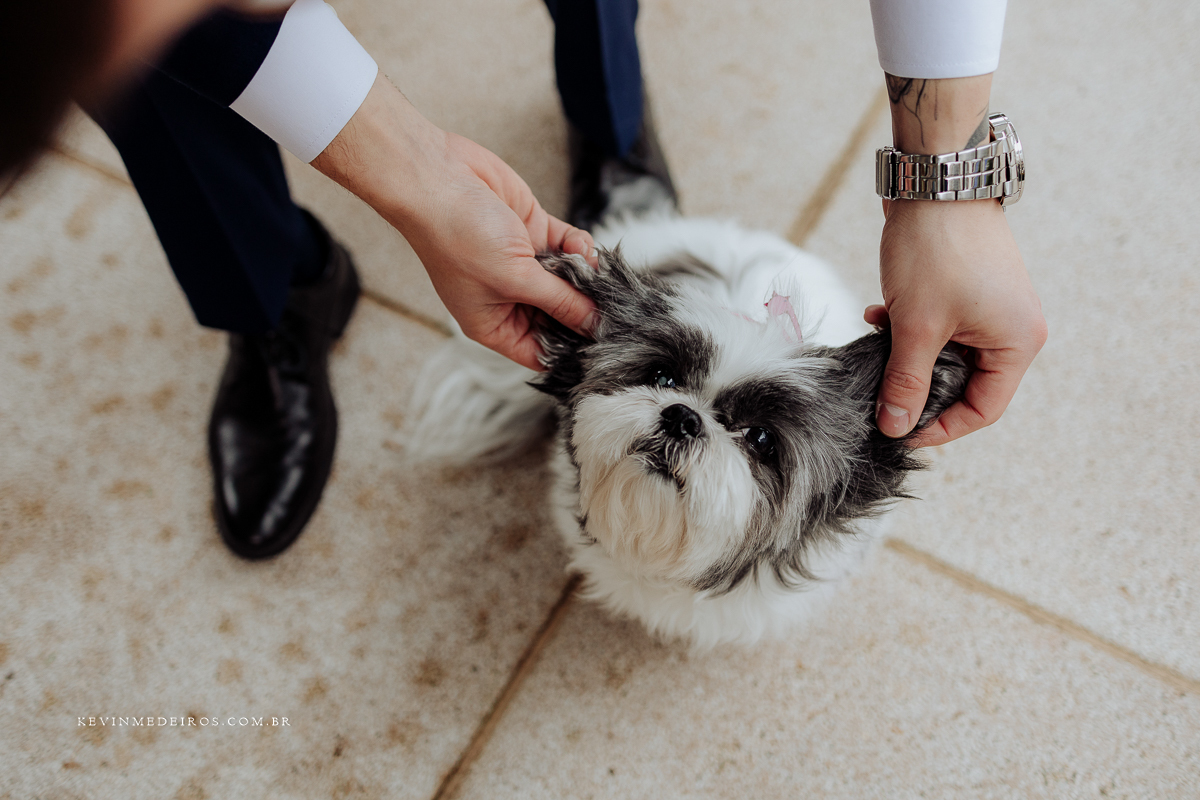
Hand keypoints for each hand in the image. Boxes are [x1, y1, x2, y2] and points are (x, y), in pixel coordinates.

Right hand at [399, 131, 597, 369]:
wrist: (438, 176)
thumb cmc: (458, 236)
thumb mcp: (515, 278)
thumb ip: (561, 302)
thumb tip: (595, 325)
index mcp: (493, 323)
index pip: (541, 351)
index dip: (571, 351)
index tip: (604, 344)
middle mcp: (508, 297)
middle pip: (560, 317)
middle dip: (584, 310)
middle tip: (612, 306)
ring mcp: (522, 264)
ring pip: (569, 281)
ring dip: (585, 276)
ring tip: (591, 271)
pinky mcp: (533, 231)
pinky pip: (568, 248)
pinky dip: (580, 249)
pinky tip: (580, 247)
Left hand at [869, 198, 1046, 446]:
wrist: (934, 180)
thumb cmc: (936, 248)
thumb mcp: (916, 325)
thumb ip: (906, 381)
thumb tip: (896, 426)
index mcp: (1016, 343)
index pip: (983, 410)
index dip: (940, 427)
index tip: (900, 431)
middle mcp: (1012, 329)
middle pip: (964, 385)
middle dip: (917, 385)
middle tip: (879, 388)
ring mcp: (990, 309)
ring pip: (944, 356)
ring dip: (906, 354)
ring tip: (876, 339)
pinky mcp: (967, 292)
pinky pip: (938, 329)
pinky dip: (907, 328)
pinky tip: (877, 315)